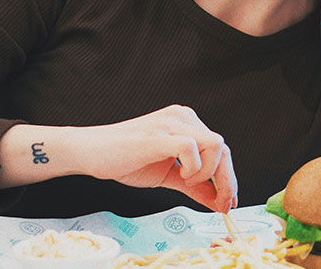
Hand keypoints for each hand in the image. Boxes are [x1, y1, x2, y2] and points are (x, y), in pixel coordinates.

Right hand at [75, 105, 237, 212]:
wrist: (91, 151)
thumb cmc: (125, 159)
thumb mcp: (168, 175)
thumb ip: (194, 186)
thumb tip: (217, 201)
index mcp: (186, 123)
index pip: (221, 148)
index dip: (228, 177)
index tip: (227, 201)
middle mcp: (183, 117)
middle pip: (223, 147)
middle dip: (227, 181)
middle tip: (221, 203)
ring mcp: (171, 123)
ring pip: (215, 144)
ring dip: (209, 171)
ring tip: (187, 181)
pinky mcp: (158, 135)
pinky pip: (191, 147)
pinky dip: (194, 167)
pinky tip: (181, 176)